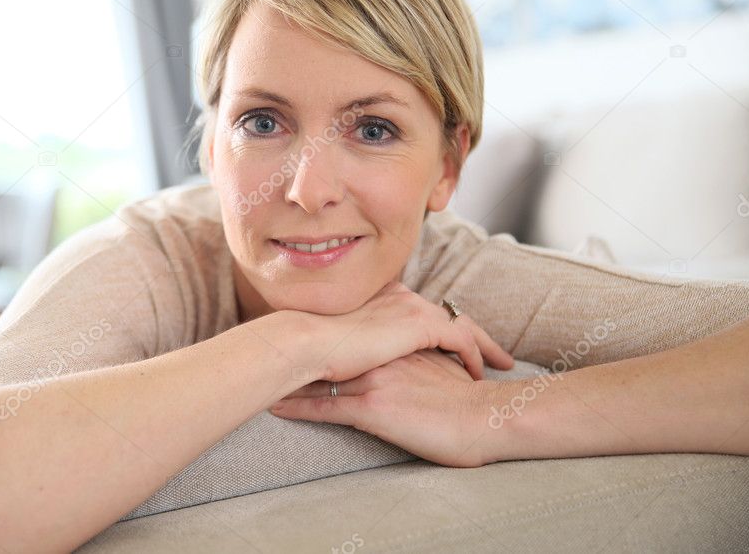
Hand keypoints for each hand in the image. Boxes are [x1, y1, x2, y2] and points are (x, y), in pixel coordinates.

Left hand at [269, 348, 502, 467]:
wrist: (487, 418)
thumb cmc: (470, 401)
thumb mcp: (442, 366)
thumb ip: (420, 355)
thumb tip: (404, 358)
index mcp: (397, 343)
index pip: (351, 336)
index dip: (323, 334)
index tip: (296, 330)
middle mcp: (381, 356)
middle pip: (329, 350)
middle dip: (298, 348)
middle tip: (266, 342)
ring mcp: (375, 380)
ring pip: (320, 376)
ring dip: (289, 376)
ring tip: (261, 371)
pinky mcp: (374, 408)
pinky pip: (326, 408)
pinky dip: (298, 408)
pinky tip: (276, 407)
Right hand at [296, 280, 513, 382]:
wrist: (304, 342)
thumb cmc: (310, 347)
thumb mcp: (337, 341)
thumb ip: (355, 344)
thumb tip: (358, 361)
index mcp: (381, 295)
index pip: (424, 310)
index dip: (445, 328)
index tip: (460, 345)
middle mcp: (400, 295)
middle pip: (449, 314)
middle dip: (476, 335)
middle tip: (498, 356)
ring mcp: (410, 307)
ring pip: (462, 324)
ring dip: (482, 346)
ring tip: (499, 365)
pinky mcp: (418, 324)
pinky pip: (460, 339)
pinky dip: (473, 355)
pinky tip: (478, 373)